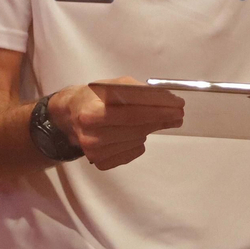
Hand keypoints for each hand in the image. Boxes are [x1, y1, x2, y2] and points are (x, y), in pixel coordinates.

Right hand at [49, 78, 183, 170]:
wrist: (71, 116)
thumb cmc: (94, 98)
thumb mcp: (112, 85)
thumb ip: (136, 91)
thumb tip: (166, 99)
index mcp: (91, 113)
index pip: (131, 112)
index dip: (158, 109)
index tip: (178, 106)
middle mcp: (91, 135)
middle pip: (136, 128)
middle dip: (161, 119)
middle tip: (178, 114)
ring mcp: (96, 152)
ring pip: (137, 140)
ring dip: (148, 128)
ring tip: (146, 119)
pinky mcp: (102, 163)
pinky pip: (133, 152)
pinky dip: (137, 141)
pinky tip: (129, 132)